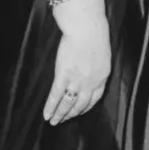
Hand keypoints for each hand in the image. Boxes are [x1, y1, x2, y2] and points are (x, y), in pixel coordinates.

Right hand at [44, 0, 109, 124]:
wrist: (87, 27)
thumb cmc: (95, 34)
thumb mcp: (102, 53)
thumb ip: (97, 65)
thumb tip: (91, 69)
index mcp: (103, 76)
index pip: (94, 98)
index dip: (85, 107)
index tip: (79, 111)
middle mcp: (91, 82)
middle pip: (81, 104)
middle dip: (72, 114)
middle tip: (64, 120)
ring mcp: (77, 80)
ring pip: (68, 104)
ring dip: (60, 114)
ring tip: (53, 121)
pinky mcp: (63, 75)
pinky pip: (56, 95)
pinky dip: (50, 107)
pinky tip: (46, 115)